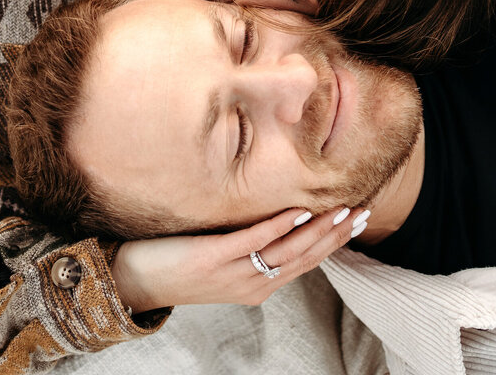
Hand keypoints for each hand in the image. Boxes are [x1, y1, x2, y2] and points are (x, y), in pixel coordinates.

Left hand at [110, 206, 368, 313]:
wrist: (135, 281)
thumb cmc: (177, 265)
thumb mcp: (222, 261)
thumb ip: (250, 247)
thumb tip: (274, 219)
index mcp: (257, 286)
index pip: (306, 262)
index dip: (334, 241)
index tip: (358, 219)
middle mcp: (252, 284)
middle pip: (304, 258)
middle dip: (336, 235)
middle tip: (361, 211)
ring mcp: (234, 272)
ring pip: (286, 252)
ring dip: (317, 229)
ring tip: (340, 209)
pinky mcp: (213, 258)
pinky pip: (253, 240)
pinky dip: (278, 225)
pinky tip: (297, 209)